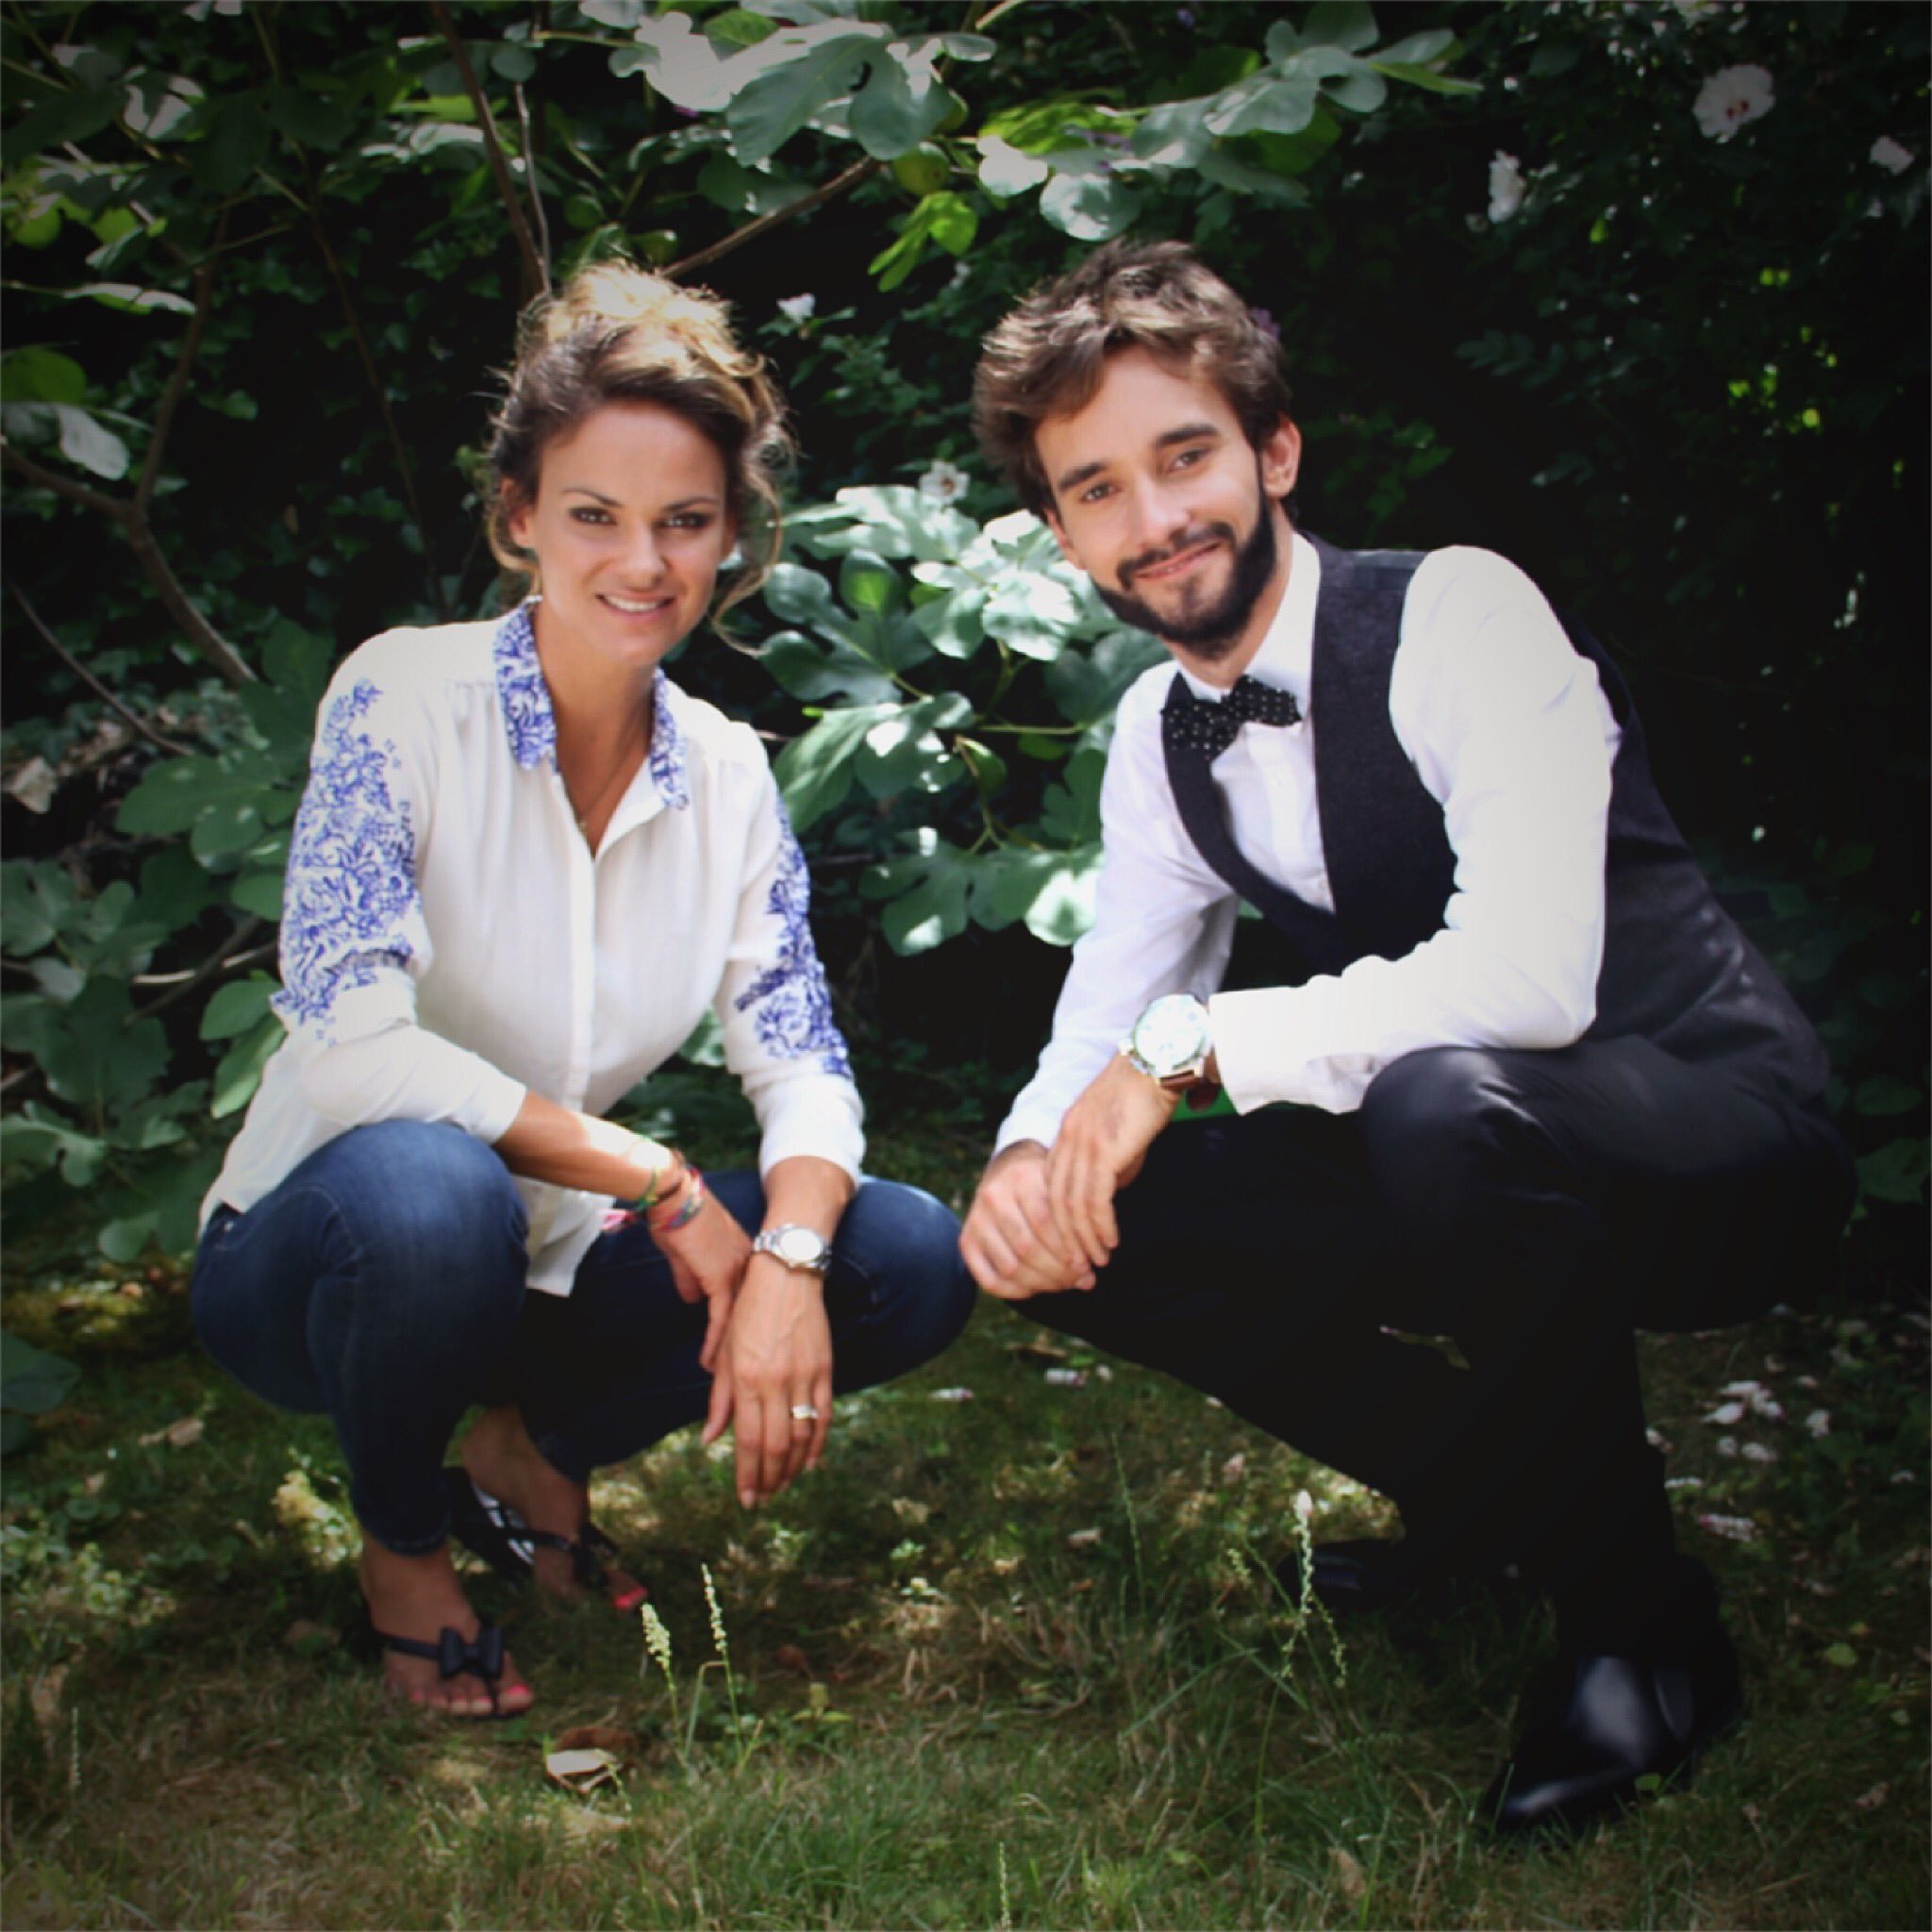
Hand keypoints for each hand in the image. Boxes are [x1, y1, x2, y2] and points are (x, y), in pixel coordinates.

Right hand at [655, 1186, 753, 1374]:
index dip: (746, 1331)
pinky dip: (714, 1343)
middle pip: (751, 1317)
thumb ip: (692, 1277)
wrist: (674, 1196)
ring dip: (730, 1354)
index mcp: (745, 1259)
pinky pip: (720, 1319)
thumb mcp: (686, 1253)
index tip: (743, 1354)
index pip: (750, 1303)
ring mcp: (737, 1272)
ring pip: (739, 1323)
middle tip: (738, 1377)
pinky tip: (709, 1363)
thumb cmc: (676, 1216)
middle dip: (744, 1350)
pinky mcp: (720, 1277)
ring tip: (724, 1380)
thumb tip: (692, 1298)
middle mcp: (748, 1266)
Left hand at [701, 1255, 832, 1506]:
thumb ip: (720, 1399)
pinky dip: (819, 1443)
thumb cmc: (748, 1313)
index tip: (746, 1498)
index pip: (748, 1440)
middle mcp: (776, 1381)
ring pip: (803, 1436)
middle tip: (764, 1498)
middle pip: (777, 1445)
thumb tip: (711, 1439)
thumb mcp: (725, 1353)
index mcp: (746, 1378)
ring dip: (794, 1467)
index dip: (748, 1474)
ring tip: (783, 1485)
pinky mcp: (824, 1369)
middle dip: (770, 1479)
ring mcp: (803, 1376)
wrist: (786, 1276)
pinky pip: (824, 1416)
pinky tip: (811, 1462)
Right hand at [960, 1141, 1095, 1300]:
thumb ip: (1076, 1225)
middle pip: (1028, 1248)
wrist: (1007, 1172)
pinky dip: (1017, 1292)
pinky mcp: (966, 1241)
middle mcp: (993, 1197)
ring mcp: (976, 1220)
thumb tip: (1088, 1279)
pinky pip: (990, 1281)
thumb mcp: (1060, 1189)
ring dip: (1042, 1284)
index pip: (1046, 1222)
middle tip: (1080, 1280)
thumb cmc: (1044, 1186)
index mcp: (1021, 1177)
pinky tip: (1037, 1289)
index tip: (1090, 1265)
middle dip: (1060, 1272)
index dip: (1071, 1250)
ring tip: (1064, 1284)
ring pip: (1011, 1267)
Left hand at [1044, 1054, 1178, 1273]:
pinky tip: (1109, 1242)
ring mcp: (1082, 1145)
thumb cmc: (1146, 1096)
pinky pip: (1094, 1200)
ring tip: (1096, 1261)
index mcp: (1067, 1133)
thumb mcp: (1118, 1135)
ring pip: (1072, 1206)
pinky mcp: (1102, 1151)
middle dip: (1065, 1238)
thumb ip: (1110, 1163)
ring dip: (1084, 1239)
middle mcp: (1067, 1140)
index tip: (1070, 1245)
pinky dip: (1100, 1226)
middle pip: (1054, 1201)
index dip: (1058, 1220)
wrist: (1158, 1064)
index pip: (1051, 1187)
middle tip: (1077, 1265)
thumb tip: (1111, 1194)